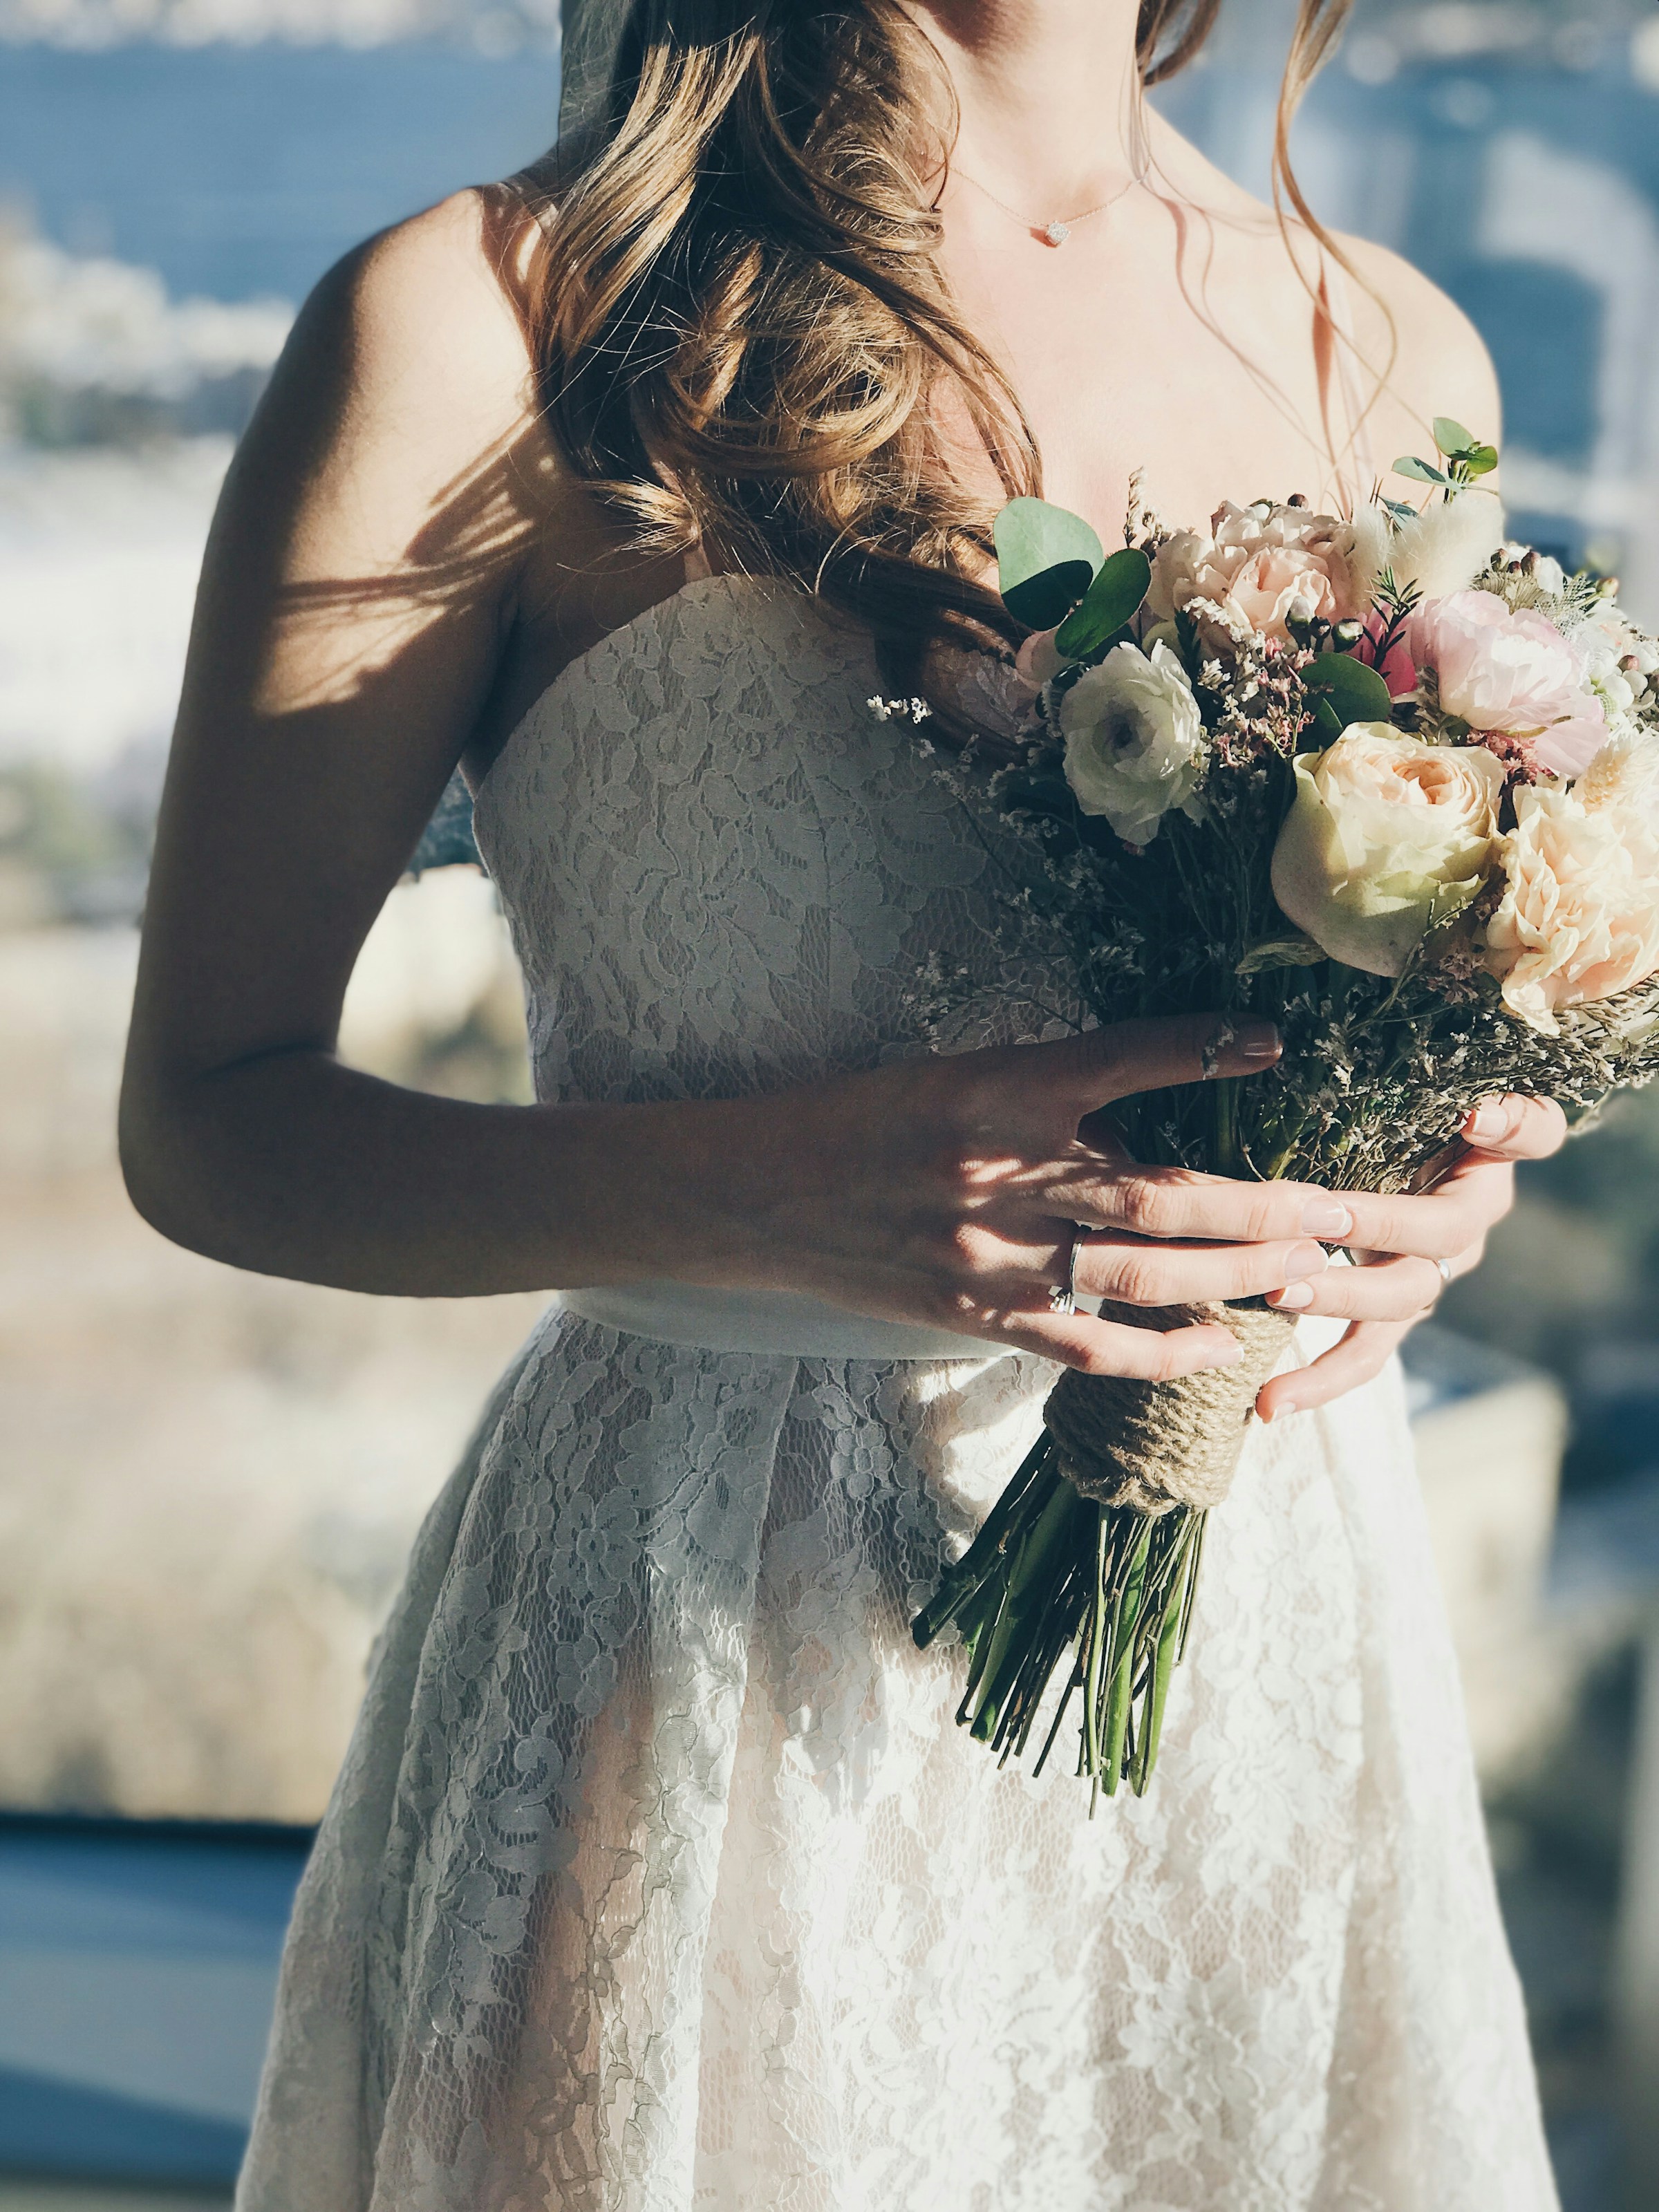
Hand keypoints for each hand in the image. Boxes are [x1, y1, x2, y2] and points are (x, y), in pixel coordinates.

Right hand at [709, 1011, 1358, 1377]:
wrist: (761, 1194)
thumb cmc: (863, 1120)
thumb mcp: (957, 1076)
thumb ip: (1051, 1093)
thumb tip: (1161, 1111)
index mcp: (996, 1091)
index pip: (1122, 1059)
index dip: (1204, 1049)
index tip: (1277, 1043)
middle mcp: (1001, 1173)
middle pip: (1160, 1196)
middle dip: (1262, 1207)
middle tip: (1341, 1210)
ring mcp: (989, 1255)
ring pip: (1139, 1276)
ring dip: (1233, 1279)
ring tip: (1305, 1276)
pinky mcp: (975, 1315)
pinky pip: (1085, 1344)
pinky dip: (1159, 1351)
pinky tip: (1218, 1346)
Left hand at [1253, 1093, 1567, 1421]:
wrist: (1351, 1175)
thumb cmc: (1373, 1122)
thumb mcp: (1397, 1096)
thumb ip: (1424, 1093)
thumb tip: (1469, 1112)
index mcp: (1484, 1156)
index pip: (1532, 1130)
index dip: (1510, 1125)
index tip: (1473, 1118)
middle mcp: (1468, 1216)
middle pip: (1443, 1230)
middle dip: (1381, 1226)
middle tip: (1320, 1219)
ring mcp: (1430, 1271)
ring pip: (1403, 1296)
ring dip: (1340, 1296)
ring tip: (1279, 1293)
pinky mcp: (1389, 1315)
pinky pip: (1365, 1354)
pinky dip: (1319, 1379)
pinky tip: (1271, 1402)